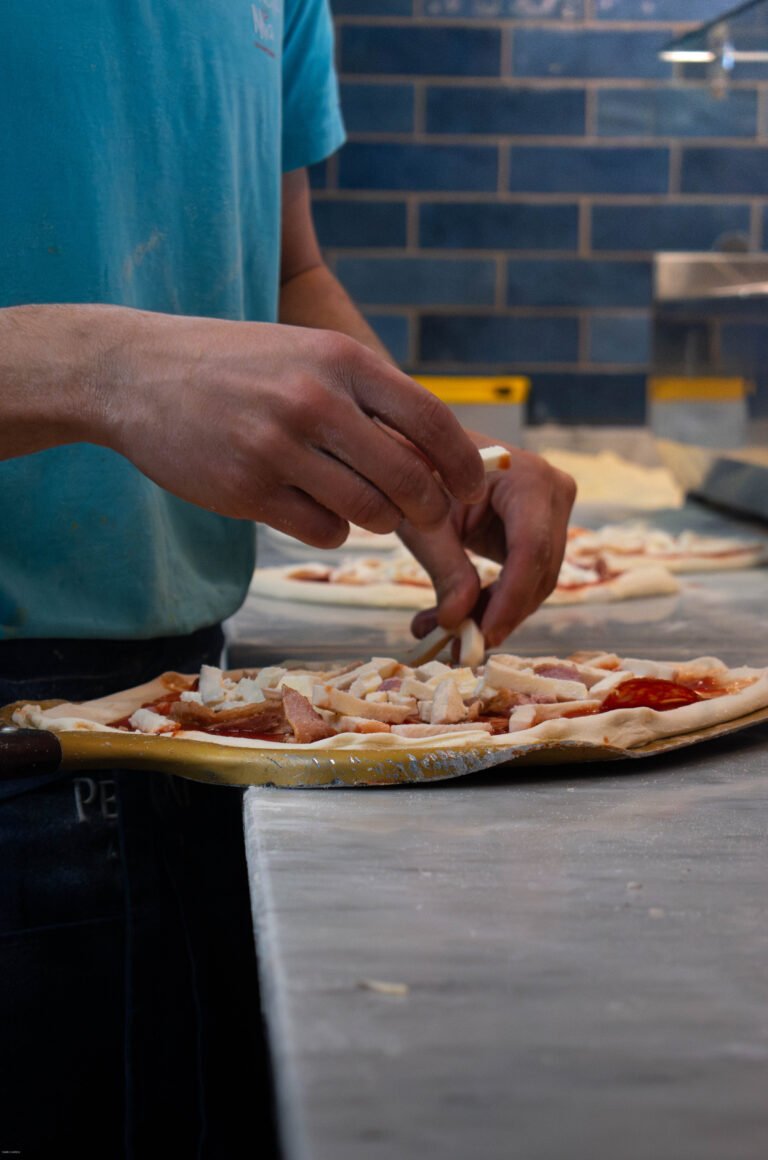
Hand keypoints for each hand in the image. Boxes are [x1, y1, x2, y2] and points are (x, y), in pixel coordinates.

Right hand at [96, 309, 485, 545]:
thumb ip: (368, 393)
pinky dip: (330, 528)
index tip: (471, 489)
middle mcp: (315, 401)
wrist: (136, 374)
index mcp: (340, 360)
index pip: (431, 419)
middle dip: (427, 507)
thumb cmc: (236, 364)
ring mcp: (279, 448)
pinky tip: (309, 508)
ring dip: (376, 518)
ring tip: (358, 503)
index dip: (462, 464)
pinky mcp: (248, 489)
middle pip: (408, 478)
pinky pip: (323, 531)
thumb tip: (436, 448)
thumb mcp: (307, 353)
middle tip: (424, 514)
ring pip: (369, 511)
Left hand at [399, 444, 575, 646]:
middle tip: (455, 644)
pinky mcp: (542, 531)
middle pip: (539, 572)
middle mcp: (553, 492)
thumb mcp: (424, 523)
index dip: (510, 599)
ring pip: (536, 583)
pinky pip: (527, 578)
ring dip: (493, 614)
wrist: (428, 452)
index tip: (483, 636)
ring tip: (444, 632)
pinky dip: (494, 603)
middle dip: (499, 614)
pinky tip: (457, 618)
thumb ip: (444, 570)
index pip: (531, 549)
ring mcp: (553, 512)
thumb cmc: (421, 475)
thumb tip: (457, 623)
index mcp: (527, 478)